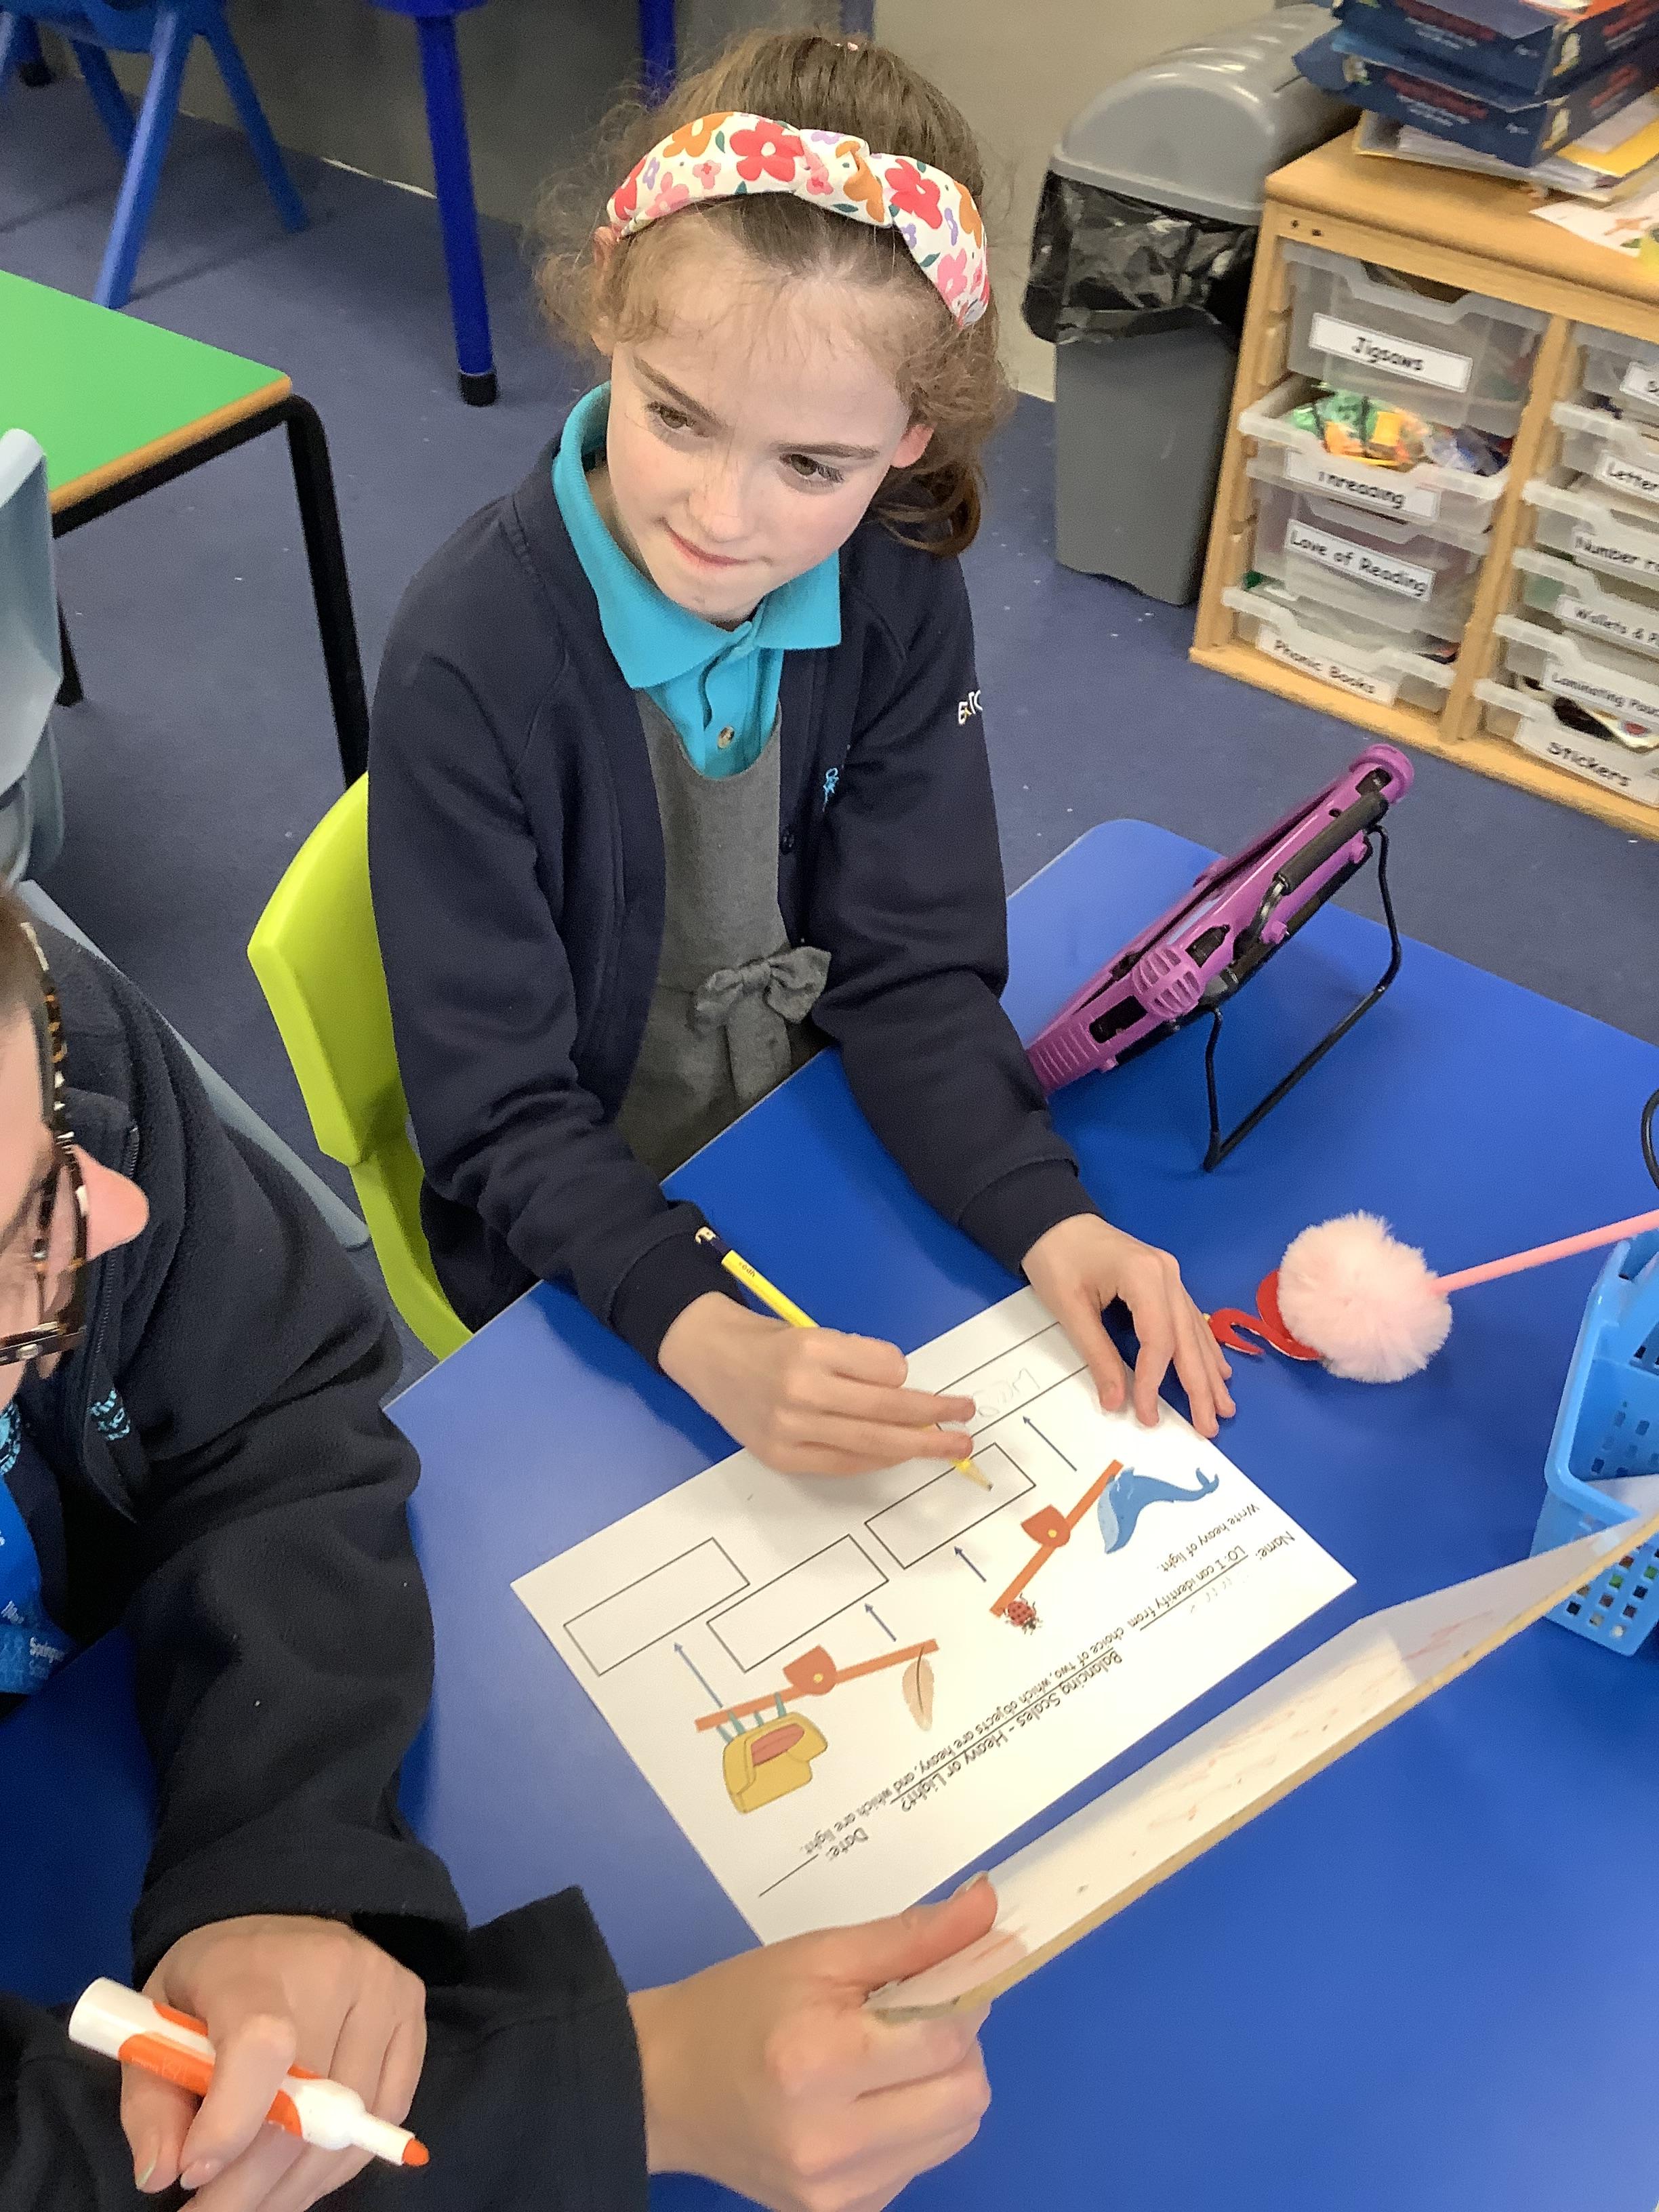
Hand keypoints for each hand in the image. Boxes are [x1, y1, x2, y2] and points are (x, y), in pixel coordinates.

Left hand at [123, 1914, 425, 2211]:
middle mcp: (337, 1969)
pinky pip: (386, 2118)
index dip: (232, 2122)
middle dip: (251, 2186)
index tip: (193, 2174)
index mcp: (257, 1965)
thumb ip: (151, 2101)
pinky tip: (298, 2171)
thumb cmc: (209, 1982)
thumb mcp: (154, 2025)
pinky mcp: (415, 2013)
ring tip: (250, 2199)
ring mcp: (386, 1989)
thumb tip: (163, 2173)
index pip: (261, 2045)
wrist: (277, 1927)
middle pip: (307, 2107)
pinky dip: (339, 2162)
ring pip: (349, 2128)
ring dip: (293, 2186)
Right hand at [630, 1878, 996, 2211]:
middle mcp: (833, 2143)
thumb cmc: (736, 2006)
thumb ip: (911, 1936)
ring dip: (942, 2086)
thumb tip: (989, 1909)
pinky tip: (868, 2099)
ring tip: (888, 2057)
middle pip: (966, 2097)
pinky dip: (915, 2125)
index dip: (963, 1997)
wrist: (663, 2087)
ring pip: (955, 2134)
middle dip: (958, 2045)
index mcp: (819, 2063)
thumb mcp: (818, 1954)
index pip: (945, 2039)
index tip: (948, 1973)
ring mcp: (840, 2192)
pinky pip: (920, 2165)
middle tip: (914, 2015)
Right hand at [660, 1294, 976, 1475]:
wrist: (705, 1357)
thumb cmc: (765, 1339)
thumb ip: (855, 1359)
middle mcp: (800, 1390)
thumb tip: (904, 1391)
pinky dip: (877, 1460)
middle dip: (934, 1419)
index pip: (885, 1367)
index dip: (903, 1373)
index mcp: (811, 1348)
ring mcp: (789, 1429)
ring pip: (871, 1444)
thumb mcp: (812, 1331)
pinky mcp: (781, 1457)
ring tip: (950, 1446)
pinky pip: (844, 1464)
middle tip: (966, 1420)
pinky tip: (898, 1454)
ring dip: (917, 1446)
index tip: (906, 1375)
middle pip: (886, 1412)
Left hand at [1023, 1215, 1233, 1437]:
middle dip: (1200, 1386)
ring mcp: (1171, 1275)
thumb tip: (1115, 1401)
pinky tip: (1217, 1369)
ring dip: (1209, 1371)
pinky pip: (1190, 1318)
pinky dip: (1204, 1347)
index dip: (1156, 1381)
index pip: (1159, 1340)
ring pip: (1195, 1330)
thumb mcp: (1070, 1309)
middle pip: (1187, 1339)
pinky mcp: (1165, 1279)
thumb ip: (1098, 1354)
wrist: (1054, 1221)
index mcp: (1145, 1276)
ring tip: (1224, 1407)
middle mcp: (1168, 1275)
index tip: (1147, 1415)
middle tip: (1211, 1426)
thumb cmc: (1056, 1259)